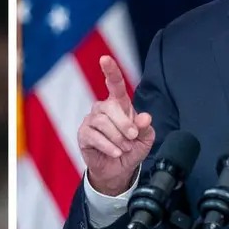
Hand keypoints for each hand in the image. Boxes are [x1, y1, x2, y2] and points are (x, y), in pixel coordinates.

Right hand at [77, 56, 154, 195]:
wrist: (118, 170)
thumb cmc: (131, 149)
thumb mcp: (145, 139)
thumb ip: (146, 127)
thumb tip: (145, 117)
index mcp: (119, 104)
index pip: (114, 83)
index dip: (110, 70)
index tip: (105, 58)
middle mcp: (102, 108)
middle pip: (111, 107)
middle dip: (125, 124)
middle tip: (133, 138)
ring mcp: (91, 121)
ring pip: (102, 122)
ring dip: (118, 138)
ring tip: (124, 148)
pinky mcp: (83, 134)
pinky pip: (94, 136)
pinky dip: (108, 146)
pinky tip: (115, 152)